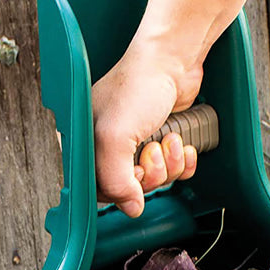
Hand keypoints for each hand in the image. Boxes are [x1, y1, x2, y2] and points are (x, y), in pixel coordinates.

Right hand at [91, 35, 203, 217]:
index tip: (133, 173)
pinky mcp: (162, 141)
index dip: (119, 189)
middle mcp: (109, 146)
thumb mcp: (114, 138)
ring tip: (168, 138)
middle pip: (130, 189)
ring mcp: (138, 145)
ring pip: (157, 181)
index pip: (97, 189)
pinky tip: (181, 143)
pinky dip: (183, 161)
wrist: (173, 61)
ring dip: (169, 164)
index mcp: (86, 144)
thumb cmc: (137, 86)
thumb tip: (130, 208)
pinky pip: (176, 171)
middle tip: (151, 149)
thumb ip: (115, 180)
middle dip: (150, 173)